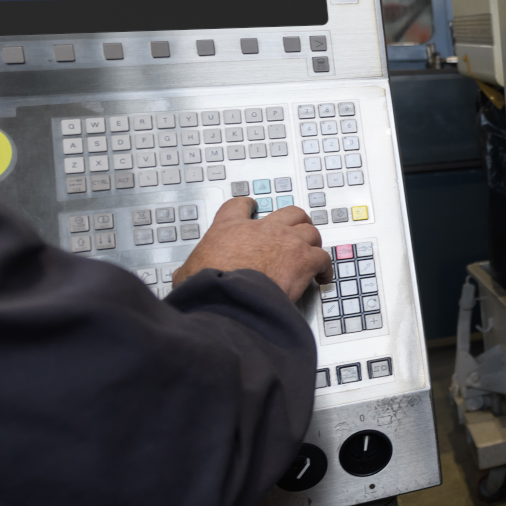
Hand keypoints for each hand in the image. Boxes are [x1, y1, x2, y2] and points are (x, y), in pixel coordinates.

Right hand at [172, 200, 332, 301]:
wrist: (230, 298)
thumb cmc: (209, 286)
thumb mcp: (188, 273)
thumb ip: (189, 270)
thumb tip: (182, 278)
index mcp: (229, 228)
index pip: (239, 206)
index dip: (248, 206)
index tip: (252, 208)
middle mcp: (261, 230)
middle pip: (289, 213)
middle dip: (295, 221)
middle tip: (296, 230)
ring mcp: (286, 242)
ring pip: (310, 231)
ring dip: (312, 243)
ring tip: (312, 254)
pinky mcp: (303, 260)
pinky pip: (322, 258)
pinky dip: (324, 267)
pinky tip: (322, 276)